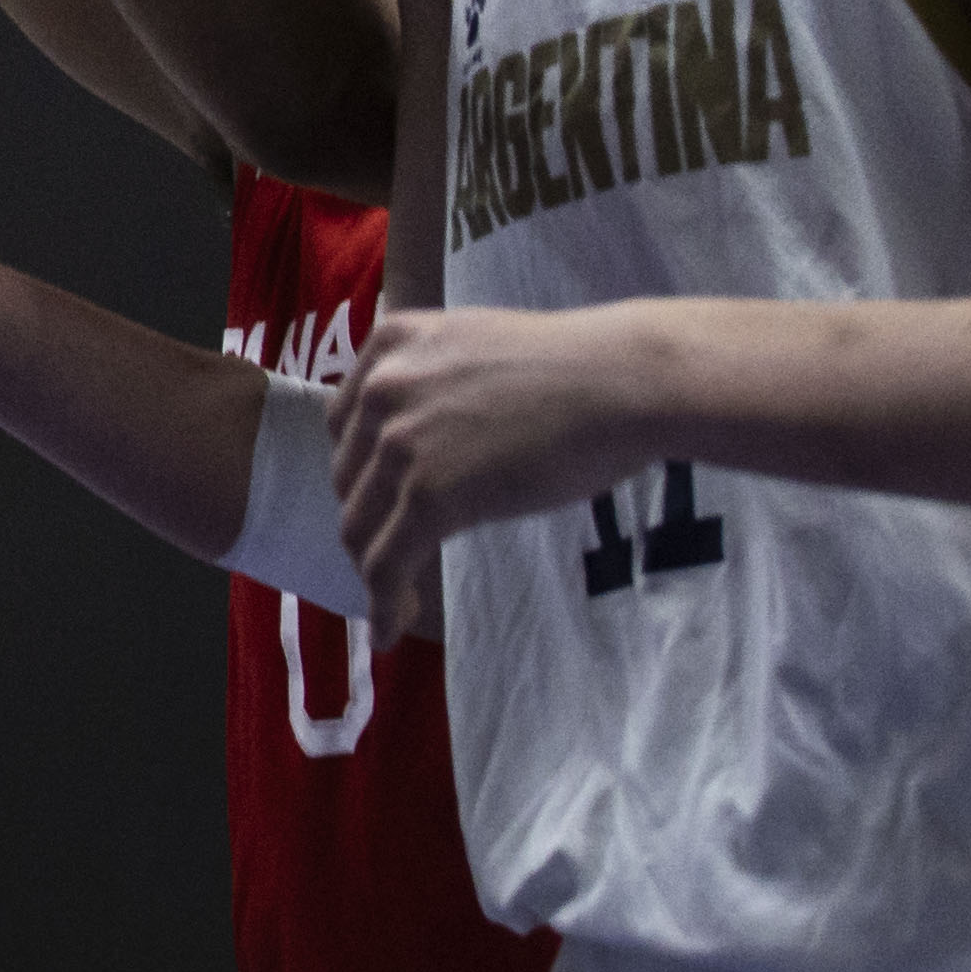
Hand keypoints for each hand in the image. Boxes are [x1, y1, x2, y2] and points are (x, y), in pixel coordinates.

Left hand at [339, 303, 653, 628]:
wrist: (623, 382)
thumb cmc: (578, 369)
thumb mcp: (478, 348)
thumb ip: (437, 382)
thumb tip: (434, 436)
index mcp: (391, 343)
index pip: (346, 424)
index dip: (360, 473)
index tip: (380, 505)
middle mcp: (382, 387)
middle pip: (349, 477)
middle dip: (369, 521)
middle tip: (395, 556)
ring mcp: (401, 441)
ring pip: (360, 525)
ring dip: (373, 570)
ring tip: (393, 600)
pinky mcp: (430, 494)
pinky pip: (388, 563)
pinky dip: (383, 601)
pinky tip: (391, 628)